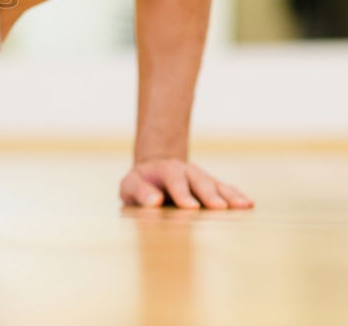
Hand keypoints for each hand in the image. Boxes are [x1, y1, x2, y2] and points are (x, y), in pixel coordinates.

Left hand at [119, 158, 253, 209]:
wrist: (153, 175)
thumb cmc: (140, 185)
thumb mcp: (130, 186)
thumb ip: (139, 192)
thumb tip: (154, 201)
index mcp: (166, 169)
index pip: (175, 179)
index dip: (182, 192)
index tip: (191, 207)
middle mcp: (187, 171)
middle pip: (200, 180)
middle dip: (209, 194)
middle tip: (219, 208)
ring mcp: (201, 179)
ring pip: (217, 185)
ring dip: (229, 195)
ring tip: (243, 205)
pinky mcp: (211, 188)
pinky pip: (226, 190)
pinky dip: (237, 196)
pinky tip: (248, 204)